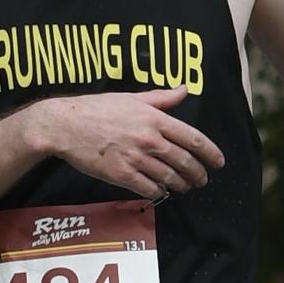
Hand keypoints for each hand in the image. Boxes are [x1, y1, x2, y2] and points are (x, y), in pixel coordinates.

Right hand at [34, 89, 224, 203]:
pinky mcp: (122, 175)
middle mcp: (149, 139)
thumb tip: (184, 89)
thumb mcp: (132, 98)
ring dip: (181, 185)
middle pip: (185, 162)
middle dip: (198, 174)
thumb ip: (161, 98)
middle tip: (202, 179)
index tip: (218, 161)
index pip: (193, 138)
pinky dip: (159, 193)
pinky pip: (149, 189)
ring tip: (184, 187)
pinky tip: (160, 192)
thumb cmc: (97, 109)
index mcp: (154, 118)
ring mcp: (136, 158)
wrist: (65, 125)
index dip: (210, 152)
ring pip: (170, 178)